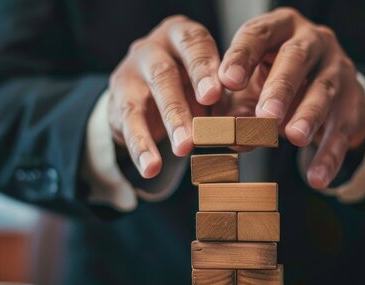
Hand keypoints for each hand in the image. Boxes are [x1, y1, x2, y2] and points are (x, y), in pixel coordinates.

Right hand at [108, 15, 221, 177]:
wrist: (147, 90)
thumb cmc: (191, 83)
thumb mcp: (210, 82)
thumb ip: (225, 98)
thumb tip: (247, 129)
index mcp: (182, 36)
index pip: (193, 43)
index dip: (203, 68)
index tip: (215, 94)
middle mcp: (153, 49)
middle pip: (164, 74)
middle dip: (182, 103)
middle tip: (200, 129)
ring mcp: (131, 73)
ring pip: (145, 98)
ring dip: (165, 126)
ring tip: (183, 150)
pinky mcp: (117, 100)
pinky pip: (128, 124)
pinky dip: (141, 148)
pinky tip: (151, 168)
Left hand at [219, 8, 364, 188]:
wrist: (328, 92)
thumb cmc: (275, 83)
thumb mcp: (250, 90)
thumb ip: (234, 109)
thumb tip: (226, 135)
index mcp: (279, 29)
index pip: (259, 34)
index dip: (243, 56)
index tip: (227, 81)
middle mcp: (312, 41)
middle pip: (296, 58)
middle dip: (280, 87)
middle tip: (265, 114)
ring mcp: (338, 69)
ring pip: (325, 90)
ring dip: (309, 114)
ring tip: (294, 137)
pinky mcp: (354, 102)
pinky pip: (342, 129)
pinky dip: (329, 155)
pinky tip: (316, 177)